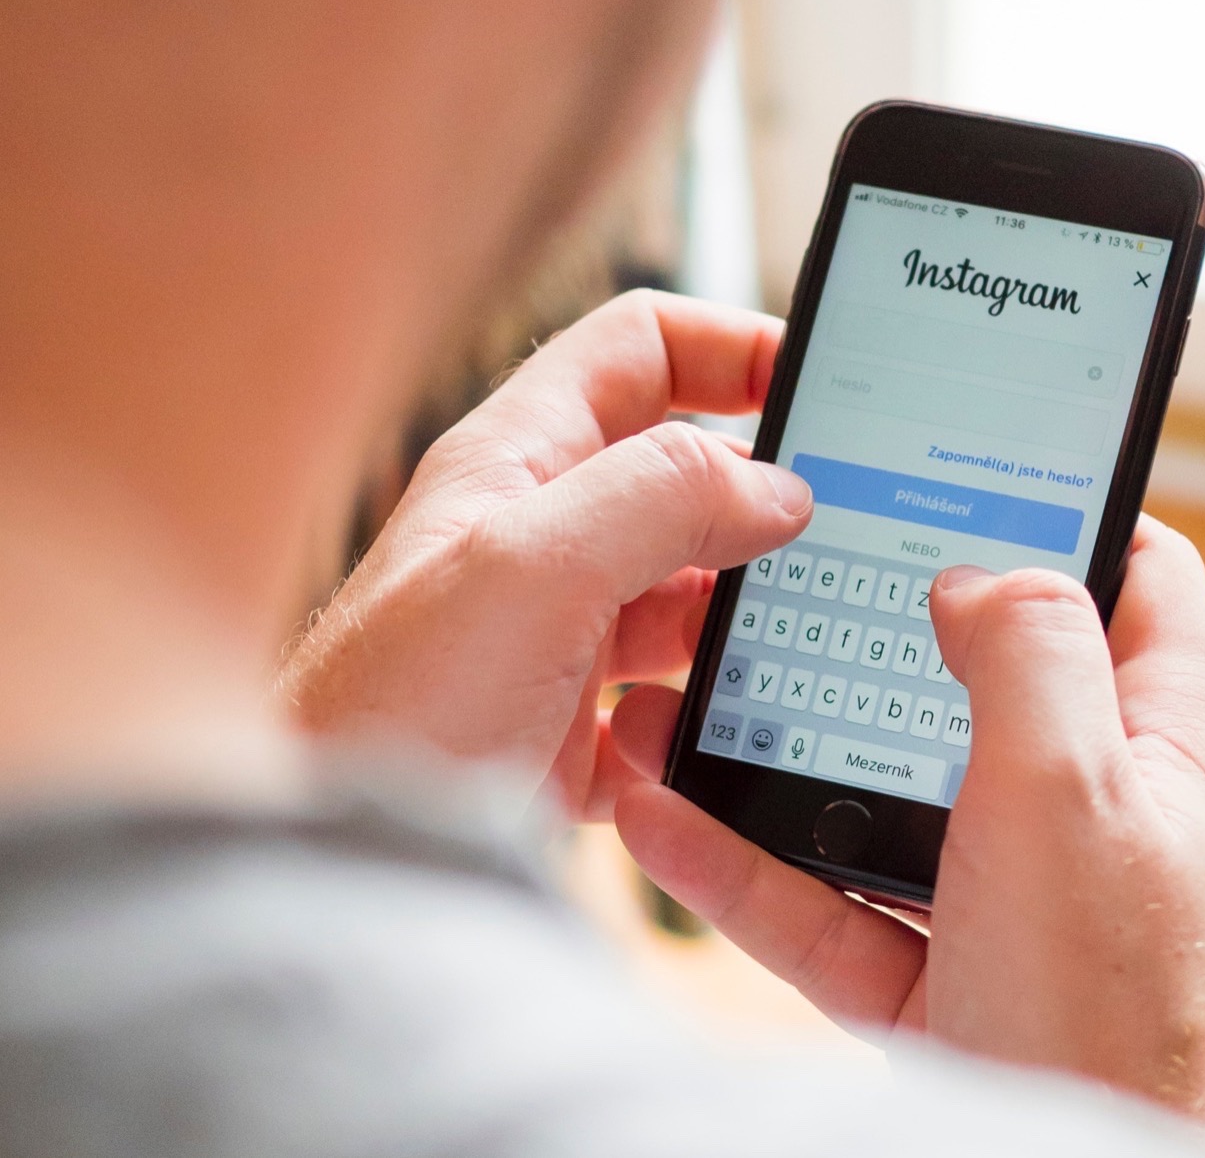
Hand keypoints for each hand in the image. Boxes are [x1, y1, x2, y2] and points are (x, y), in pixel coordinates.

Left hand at [278, 290, 810, 817]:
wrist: (347, 874)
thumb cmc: (389, 710)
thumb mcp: (532, 568)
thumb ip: (658, 496)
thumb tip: (774, 486)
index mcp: (518, 463)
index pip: (638, 351)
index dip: (728, 346)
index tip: (815, 382)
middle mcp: (540, 538)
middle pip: (679, 477)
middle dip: (759, 499)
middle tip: (842, 528)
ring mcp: (558, 635)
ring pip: (685, 594)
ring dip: (741, 619)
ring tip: (792, 640)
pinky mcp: (572, 728)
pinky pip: (669, 700)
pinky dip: (703, 718)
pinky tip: (714, 738)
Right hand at [613, 518, 1204, 1130]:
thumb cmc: (1104, 1003)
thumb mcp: (1071, 792)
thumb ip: (1028, 653)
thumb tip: (972, 575)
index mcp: (1162, 748)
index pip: (1144, 583)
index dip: (1071, 509)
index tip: (967, 469)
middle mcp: (1090, 812)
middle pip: (986, 683)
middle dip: (881, 632)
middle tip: (789, 573)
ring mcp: (1008, 894)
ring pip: (882, 793)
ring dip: (782, 749)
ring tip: (681, 693)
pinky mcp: (937, 969)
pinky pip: (830, 898)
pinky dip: (747, 862)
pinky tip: (656, 815)